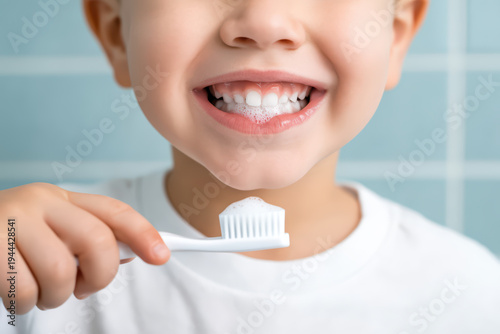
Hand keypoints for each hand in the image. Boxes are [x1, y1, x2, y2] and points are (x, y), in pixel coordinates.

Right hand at [0, 182, 169, 313]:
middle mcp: (39, 203)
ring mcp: (12, 222)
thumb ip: (85, 240)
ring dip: (56, 297)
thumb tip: (132, 254)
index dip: (143, 232)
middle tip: (82, 287)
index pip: (113, 211)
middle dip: (99, 275)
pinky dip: (25, 303)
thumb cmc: (9, 240)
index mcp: (60, 199)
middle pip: (98, 241)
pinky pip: (25, 291)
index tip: (162, 255)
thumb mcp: (49, 231)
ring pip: (61, 273)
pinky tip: (15, 291)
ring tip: (41, 292)